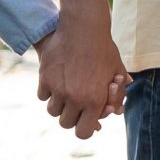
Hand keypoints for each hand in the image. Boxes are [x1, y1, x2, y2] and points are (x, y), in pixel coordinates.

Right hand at [36, 20, 129, 139]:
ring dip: (59, 104)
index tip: (85, 119)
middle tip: (75, 104)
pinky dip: (48, 92)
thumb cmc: (103, 49)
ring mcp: (58, 88)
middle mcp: (75, 98)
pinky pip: (43, 95)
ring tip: (66, 91)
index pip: (83, 132)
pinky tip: (56, 82)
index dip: (85, 128)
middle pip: (66, 123)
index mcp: (94, 100)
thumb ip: (117, 94)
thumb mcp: (116, 70)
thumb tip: (115, 112)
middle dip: (71, 116)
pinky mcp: (45, 77)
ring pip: (53, 111)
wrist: (84, 27)